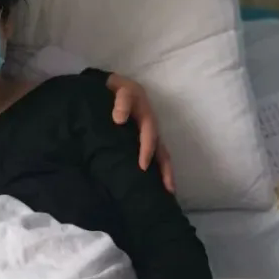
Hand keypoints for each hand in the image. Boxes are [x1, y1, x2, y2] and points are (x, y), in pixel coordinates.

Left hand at [106, 72, 174, 191]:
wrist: (109, 87)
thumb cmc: (114, 88)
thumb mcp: (120, 87)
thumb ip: (122, 101)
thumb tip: (120, 120)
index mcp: (144, 112)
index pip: (149, 131)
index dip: (147, 148)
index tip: (143, 166)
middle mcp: (150, 124)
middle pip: (160, 148)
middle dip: (164, 168)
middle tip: (166, 187)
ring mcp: (148, 132)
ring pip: (161, 154)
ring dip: (165, 172)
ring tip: (169, 191)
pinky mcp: (143, 139)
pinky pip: (155, 155)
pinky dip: (159, 170)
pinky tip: (159, 186)